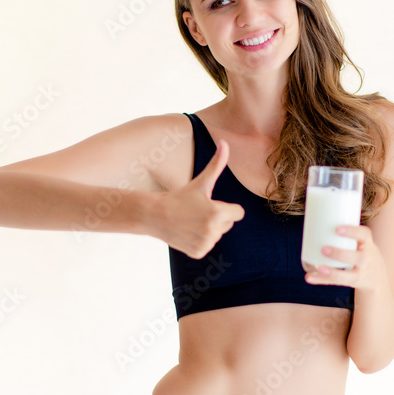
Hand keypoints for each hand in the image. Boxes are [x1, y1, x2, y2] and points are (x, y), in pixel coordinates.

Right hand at [151, 138, 244, 257]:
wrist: (155, 215)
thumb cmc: (180, 196)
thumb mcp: (201, 182)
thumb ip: (217, 164)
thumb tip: (225, 142)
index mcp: (218, 213)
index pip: (238, 213)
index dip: (227, 208)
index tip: (211, 204)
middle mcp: (213, 230)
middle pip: (228, 224)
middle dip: (217, 218)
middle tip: (198, 211)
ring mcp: (205, 243)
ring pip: (218, 235)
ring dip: (208, 229)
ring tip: (191, 221)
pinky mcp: (198, 252)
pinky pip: (208, 245)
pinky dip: (199, 240)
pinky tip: (187, 232)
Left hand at [304, 224, 385, 292]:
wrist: (378, 276)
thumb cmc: (361, 251)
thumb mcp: (360, 241)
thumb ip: (343, 234)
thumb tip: (312, 222)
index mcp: (367, 243)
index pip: (364, 234)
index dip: (352, 231)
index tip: (337, 229)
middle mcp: (367, 258)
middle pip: (357, 257)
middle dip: (340, 254)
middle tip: (323, 249)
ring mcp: (361, 272)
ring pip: (348, 275)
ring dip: (332, 272)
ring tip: (318, 267)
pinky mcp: (353, 282)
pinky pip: (337, 282)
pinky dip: (321, 280)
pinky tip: (310, 277)